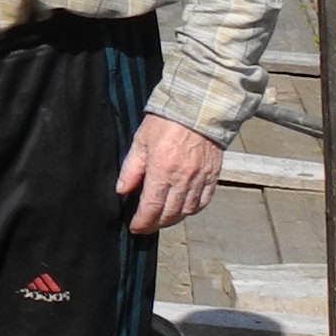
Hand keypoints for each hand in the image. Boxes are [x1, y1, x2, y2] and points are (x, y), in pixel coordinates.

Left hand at [116, 112, 223, 231]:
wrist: (199, 108)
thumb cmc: (166, 121)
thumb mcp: (140, 141)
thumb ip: (131, 169)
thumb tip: (122, 190)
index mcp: (162, 170)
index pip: (151, 207)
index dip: (142, 222)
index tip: (135, 227)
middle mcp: (183, 179)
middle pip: (170, 213)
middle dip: (156, 224)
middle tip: (146, 226)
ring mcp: (200, 178)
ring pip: (187, 210)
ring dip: (174, 219)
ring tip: (162, 219)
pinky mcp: (213, 175)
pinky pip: (203, 201)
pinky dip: (193, 209)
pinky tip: (184, 209)